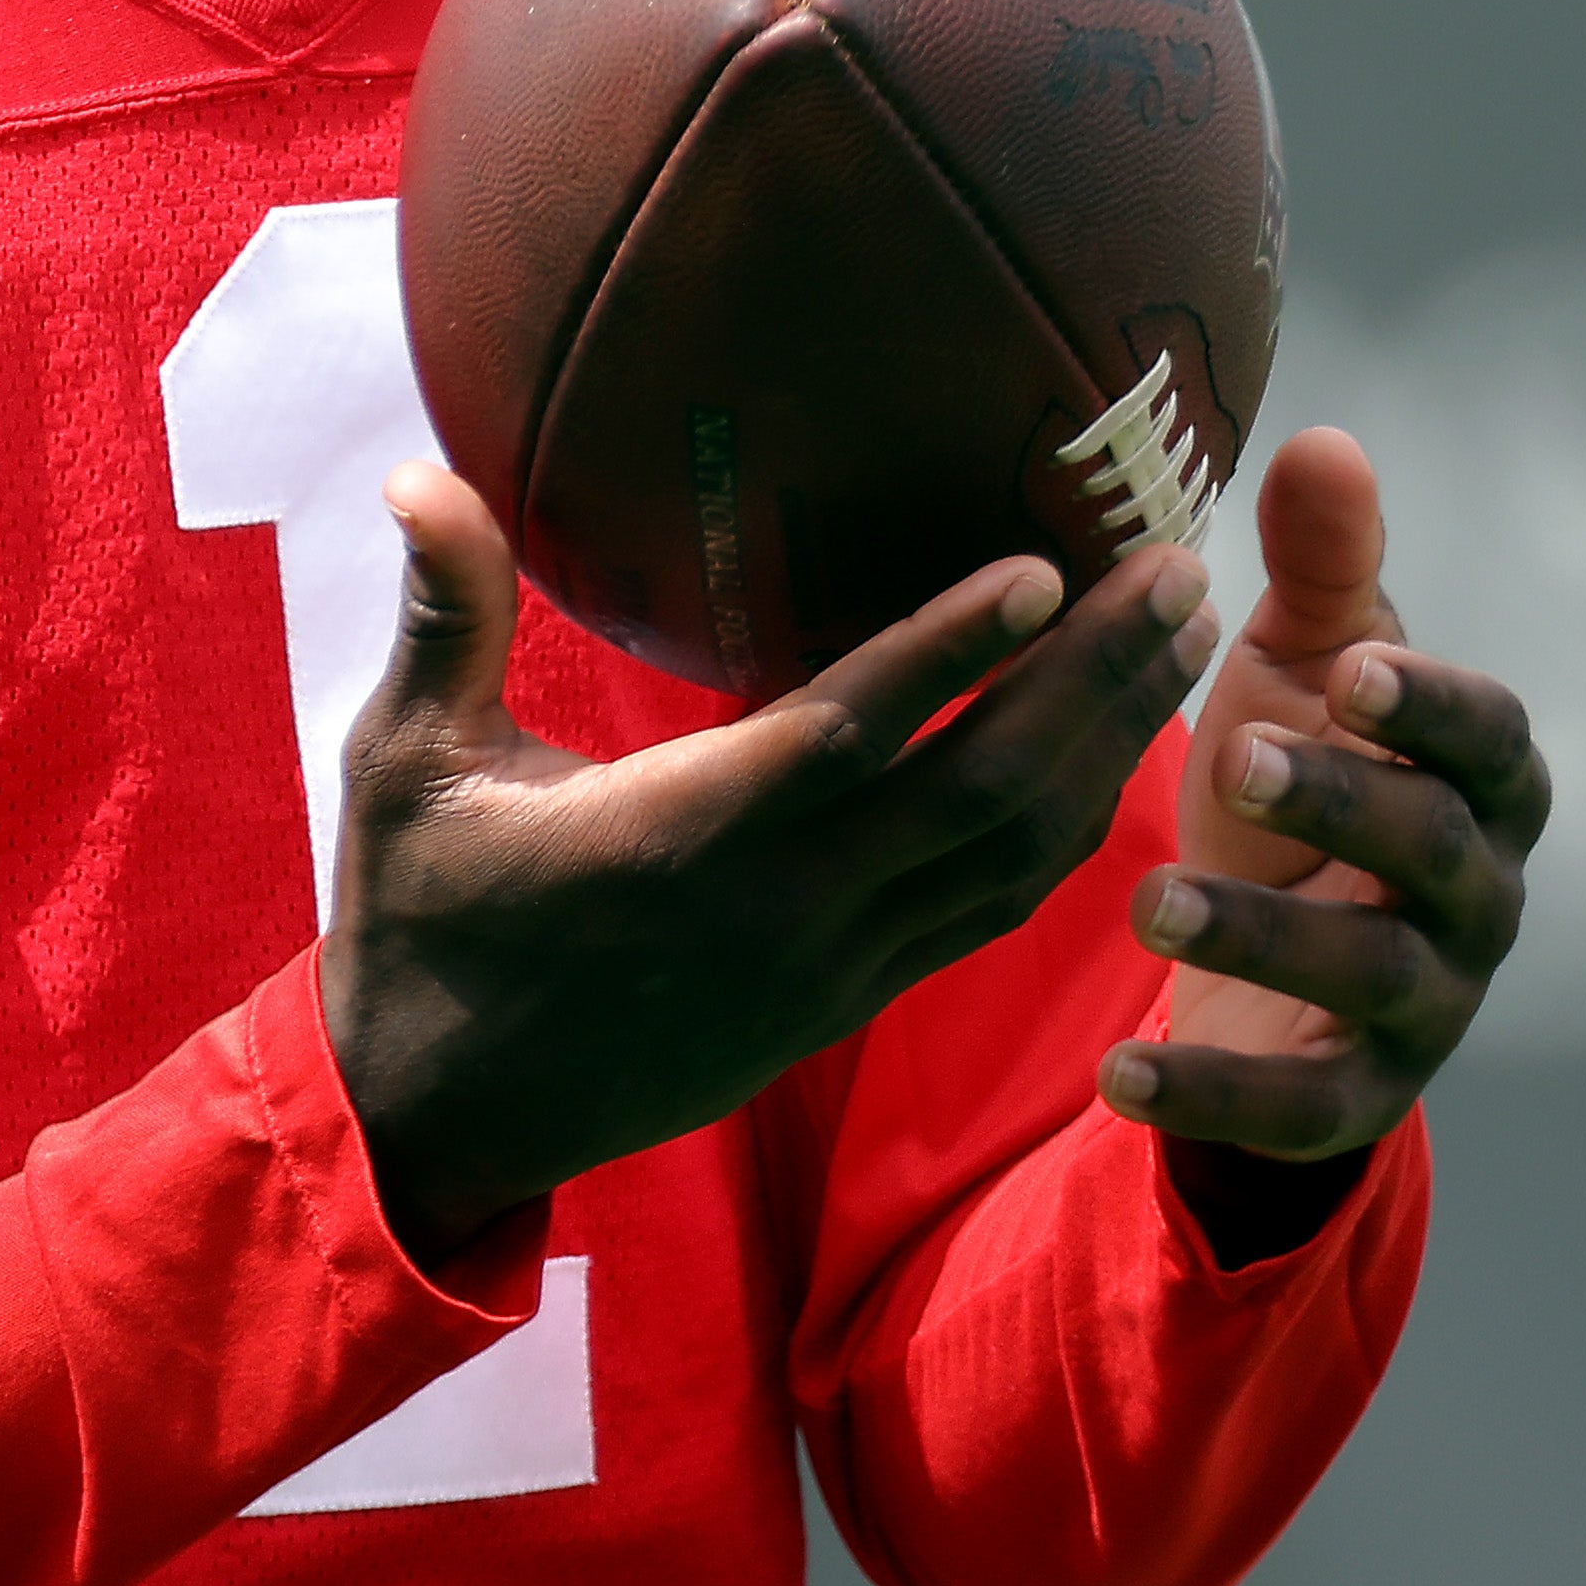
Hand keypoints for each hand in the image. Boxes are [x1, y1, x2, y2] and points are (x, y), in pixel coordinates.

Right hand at [322, 463, 1224, 1264]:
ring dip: (1104, 748)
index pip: (843, 734)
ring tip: (1178, 642)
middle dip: (1093, 680)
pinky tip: (1106, 760)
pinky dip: (1064, 833)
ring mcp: (829, 965)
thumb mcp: (406, 765)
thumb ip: (446, 616)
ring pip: (1009, 858)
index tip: (1046, 570)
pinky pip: (988, 913)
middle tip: (1179, 569)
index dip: (951, 652)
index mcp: (678, 834)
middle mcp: (781, 905)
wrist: (441, 1119)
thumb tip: (420, 466)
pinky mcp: (845, 1003)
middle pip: (978, 790)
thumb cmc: (417, 920)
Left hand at [1105, 426, 1544, 1165]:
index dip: (1437, 706)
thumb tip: (1322, 441)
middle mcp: (1480, 892)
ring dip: (1266, 936)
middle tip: (1234, 756)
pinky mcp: (1359, 1096)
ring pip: (1372, 973)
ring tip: (1146, 902)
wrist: (1265, 953)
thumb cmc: (1300, 776)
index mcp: (1484, 778)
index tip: (1359, 672)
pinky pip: (1300, 1108)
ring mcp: (1430, 1002)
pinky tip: (1117, 1074)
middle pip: (1437, 845)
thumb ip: (1322, 569)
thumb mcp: (1302, 671)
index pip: (1492, 735)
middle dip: (1344, 801)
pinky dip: (1213, 1095)